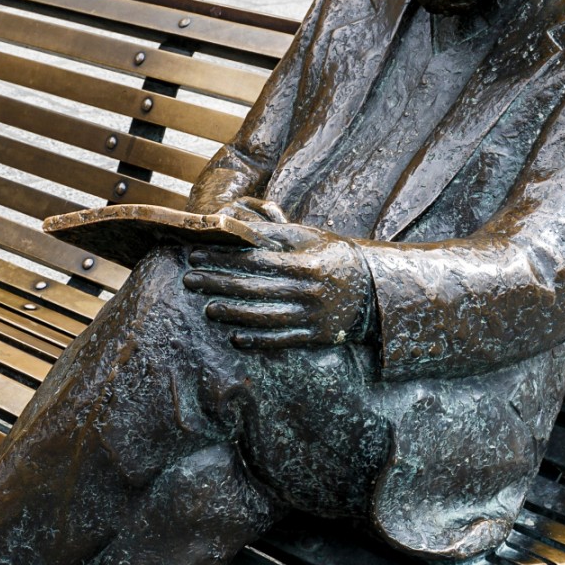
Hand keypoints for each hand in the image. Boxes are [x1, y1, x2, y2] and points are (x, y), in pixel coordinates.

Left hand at [184, 210, 372, 351]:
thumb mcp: (310, 237)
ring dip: (233, 314)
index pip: (256, 260)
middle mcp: (309, 291)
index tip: (197, 254)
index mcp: (306, 263)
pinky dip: (257, 340)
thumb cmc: (334, 256)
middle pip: (255, 288)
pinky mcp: (315, 336)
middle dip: (218, 283)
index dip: (224, 257)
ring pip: (265, 316)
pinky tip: (235, 336)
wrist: (374, 289)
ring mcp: (313, 316)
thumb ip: (276, 232)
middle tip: (190, 280)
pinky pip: (282, 339)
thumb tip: (238, 224)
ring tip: (209, 308)